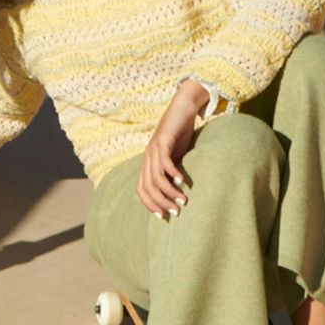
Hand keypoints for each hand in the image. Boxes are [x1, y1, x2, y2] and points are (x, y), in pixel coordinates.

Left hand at [138, 93, 206, 216]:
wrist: (183, 108)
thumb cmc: (180, 134)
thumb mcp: (175, 157)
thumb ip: (172, 172)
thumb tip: (177, 193)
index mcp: (147, 163)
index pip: (141, 190)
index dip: (149, 204)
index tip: (162, 216)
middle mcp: (147, 157)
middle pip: (147, 187)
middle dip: (160, 202)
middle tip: (176, 211)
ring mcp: (153, 148)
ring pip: (156, 177)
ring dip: (169, 191)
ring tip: (183, 200)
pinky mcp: (163, 140)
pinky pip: (165, 161)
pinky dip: (172, 173)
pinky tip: (183, 181)